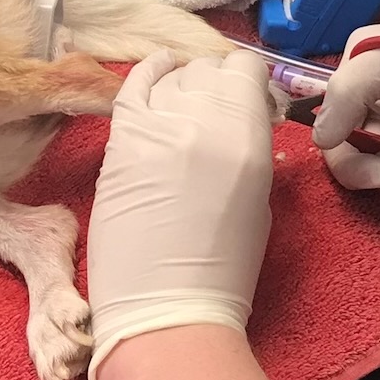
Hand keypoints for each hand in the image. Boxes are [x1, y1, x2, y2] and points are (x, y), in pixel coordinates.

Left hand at [87, 48, 277, 379]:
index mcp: (247, 137)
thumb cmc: (223, 269)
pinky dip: (148, 73)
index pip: (247, 71)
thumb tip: (241, 122)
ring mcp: (158, 126)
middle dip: (217, 84)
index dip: (248, 82)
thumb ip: (250, 149)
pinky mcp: (121, 140)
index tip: (247, 99)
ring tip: (187, 99)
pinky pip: (133, 86)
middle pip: (209, 70)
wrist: (165, 309)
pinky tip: (158, 70)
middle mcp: (204, 120)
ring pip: (174, 76)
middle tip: (216, 111)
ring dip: (184, 83)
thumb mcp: (258, 200)